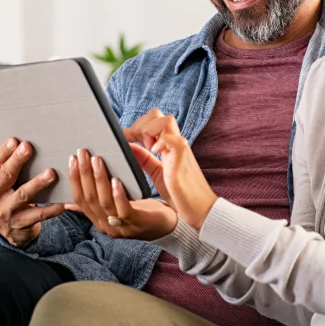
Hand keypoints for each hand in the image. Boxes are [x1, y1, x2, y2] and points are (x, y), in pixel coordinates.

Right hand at [0, 138, 65, 248]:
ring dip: (37, 183)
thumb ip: (7, 167)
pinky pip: (39, 214)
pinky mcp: (20, 223)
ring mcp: (5, 212)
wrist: (9, 230)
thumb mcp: (0, 184)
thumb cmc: (8, 197)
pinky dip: (51, 208)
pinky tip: (62, 202)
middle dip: (17, 161)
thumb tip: (24, 143)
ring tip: (51, 173)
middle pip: (6, 176)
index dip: (5, 152)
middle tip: (28, 147)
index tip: (15, 140)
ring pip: (23, 195)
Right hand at [63, 148, 177, 239]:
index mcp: (98, 220)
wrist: (167, 226)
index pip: (80, 199)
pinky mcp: (137, 224)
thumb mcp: (115, 205)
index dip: (75, 179)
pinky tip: (116, 180)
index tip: (72, 159)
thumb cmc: (141, 211)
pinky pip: (124, 210)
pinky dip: (118, 194)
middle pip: (89, 198)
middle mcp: (106, 226)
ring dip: (99, 179)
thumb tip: (71, 199)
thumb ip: (96, 201)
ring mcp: (121, 227)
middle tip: (83, 154)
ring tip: (98, 161)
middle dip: (84, 174)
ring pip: (104, 202)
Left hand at [123, 109, 217, 229]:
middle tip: (133, 143)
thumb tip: (129, 146)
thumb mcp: (157, 173)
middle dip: (141, 125)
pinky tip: (154, 151)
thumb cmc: (181, 193)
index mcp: (169, 145)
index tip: (123, 138)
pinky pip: (174, 140)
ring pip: (166, 121)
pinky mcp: (182, 160)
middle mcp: (175, 143)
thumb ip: (144, 159)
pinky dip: (161, 142)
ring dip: (150, 131)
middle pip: (158, 115)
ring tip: (147, 148)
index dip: (137, 126)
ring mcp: (181, 150)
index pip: (153, 121)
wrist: (201, 210)